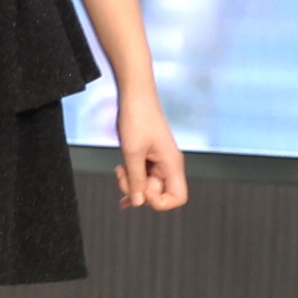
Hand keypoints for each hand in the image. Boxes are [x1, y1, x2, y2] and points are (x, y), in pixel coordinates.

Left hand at [111, 93, 186, 211]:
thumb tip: (137, 202)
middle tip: (123, 173)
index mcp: (172, 164)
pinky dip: (131, 182)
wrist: (134, 95)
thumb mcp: (132, 152)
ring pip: (146, 186)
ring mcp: (158, 161)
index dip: (159, 201)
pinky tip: (122, 187)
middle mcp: (168, 165)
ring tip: (120, 169)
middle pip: (158, 194)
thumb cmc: (137, 117)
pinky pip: (142, 177)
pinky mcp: (148, 157)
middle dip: (138, 190)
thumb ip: (135, 180)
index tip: (142, 188)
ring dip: (130, 184)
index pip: (177, 198)